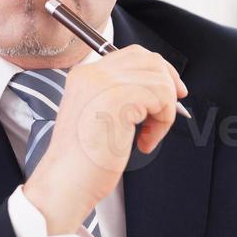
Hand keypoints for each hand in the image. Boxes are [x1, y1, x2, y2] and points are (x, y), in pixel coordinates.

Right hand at [23, 44, 187, 233]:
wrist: (66, 182)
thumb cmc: (82, 161)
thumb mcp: (98, 116)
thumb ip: (120, 96)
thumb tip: (159, 88)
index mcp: (84, 76)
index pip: (131, 55)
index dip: (157, 72)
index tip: (170, 93)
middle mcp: (93, 73)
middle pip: (149, 59)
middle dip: (168, 83)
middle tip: (169, 110)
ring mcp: (105, 82)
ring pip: (160, 79)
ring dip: (164, 110)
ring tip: (145, 135)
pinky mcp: (121, 97)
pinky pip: (163, 98)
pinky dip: (162, 124)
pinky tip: (143, 142)